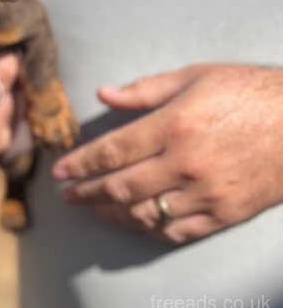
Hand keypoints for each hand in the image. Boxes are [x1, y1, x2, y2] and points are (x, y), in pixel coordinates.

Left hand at [52, 64, 282, 243]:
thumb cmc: (248, 92)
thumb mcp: (195, 77)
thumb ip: (144, 89)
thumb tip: (102, 93)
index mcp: (174, 125)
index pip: (112, 151)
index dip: (80, 164)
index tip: (59, 171)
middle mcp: (185, 163)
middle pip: (121, 185)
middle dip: (86, 192)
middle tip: (67, 195)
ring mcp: (206, 192)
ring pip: (145, 213)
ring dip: (112, 213)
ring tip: (93, 208)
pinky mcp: (225, 213)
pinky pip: (178, 230)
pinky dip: (150, 229)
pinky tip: (134, 222)